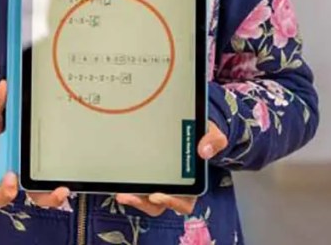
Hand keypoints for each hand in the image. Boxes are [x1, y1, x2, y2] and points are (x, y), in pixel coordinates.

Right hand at [0, 81, 69, 208]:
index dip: (6, 189)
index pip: (1, 190)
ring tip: (68, 186)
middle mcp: (19, 174)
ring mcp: (33, 170)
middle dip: (47, 197)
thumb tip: (4, 87)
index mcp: (1, 167)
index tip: (12, 177)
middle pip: (33, 195)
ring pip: (48, 188)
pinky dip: (66, 171)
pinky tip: (77, 161)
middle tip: (59, 190)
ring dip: (58, 191)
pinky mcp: (45, 162)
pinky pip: (56, 171)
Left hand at [113, 121, 227, 215]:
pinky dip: (126, 184)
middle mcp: (174, 187)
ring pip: (144, 198)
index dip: (171, 202)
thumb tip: (204, 150)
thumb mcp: (213, 135)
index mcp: (192, 184)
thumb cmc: (201, 136)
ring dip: (132, 197)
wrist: (191, 125)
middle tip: (130, 195)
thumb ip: (213, 140)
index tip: (157, 195)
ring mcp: (158, 181)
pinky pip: (135, 184)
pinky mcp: (145, 172)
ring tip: (121, 192)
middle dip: (143, 203)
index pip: (183, 202)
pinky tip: (117, 179)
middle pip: (158, 204)